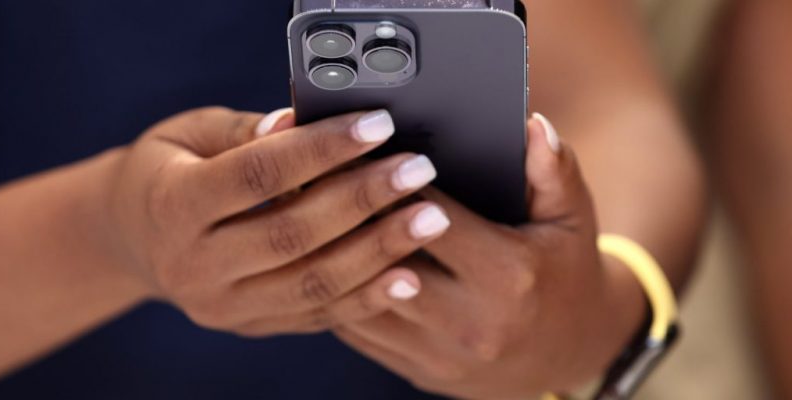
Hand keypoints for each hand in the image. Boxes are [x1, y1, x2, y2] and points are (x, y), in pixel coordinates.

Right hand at [104, 107, 451, 336]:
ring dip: (378, 251)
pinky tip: (408, 274)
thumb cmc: (169, 169)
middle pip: (291, 235)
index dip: (321, 149)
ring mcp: (222, 306)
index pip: (257, 176)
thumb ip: (243, 131)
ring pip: (311, 283)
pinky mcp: (250, 325)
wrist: (135, 237)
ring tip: (430, 218)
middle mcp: (193, 265)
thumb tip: (299, 121)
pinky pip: (315, 316)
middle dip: (363, 201)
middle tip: (418, 171)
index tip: (378, 125)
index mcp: (172, 205)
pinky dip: (365, 297)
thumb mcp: (188, 134)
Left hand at [334, 114, 644, 398]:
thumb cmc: (565, 272)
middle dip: (350, 214)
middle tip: (315, 172)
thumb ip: (554, 170)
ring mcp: (439, 353)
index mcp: (507, 275)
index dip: (392, 181)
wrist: (568, 353)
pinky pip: (359, 331)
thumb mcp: (572, 219)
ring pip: (361, 299)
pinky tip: (321, 256)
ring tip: (305, 210)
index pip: (432, 218)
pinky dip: (336, 291)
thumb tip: (532, 125)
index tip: (362, 149)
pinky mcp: (417, 369)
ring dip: (331, 254)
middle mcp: (469, 321)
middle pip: (385, 260)